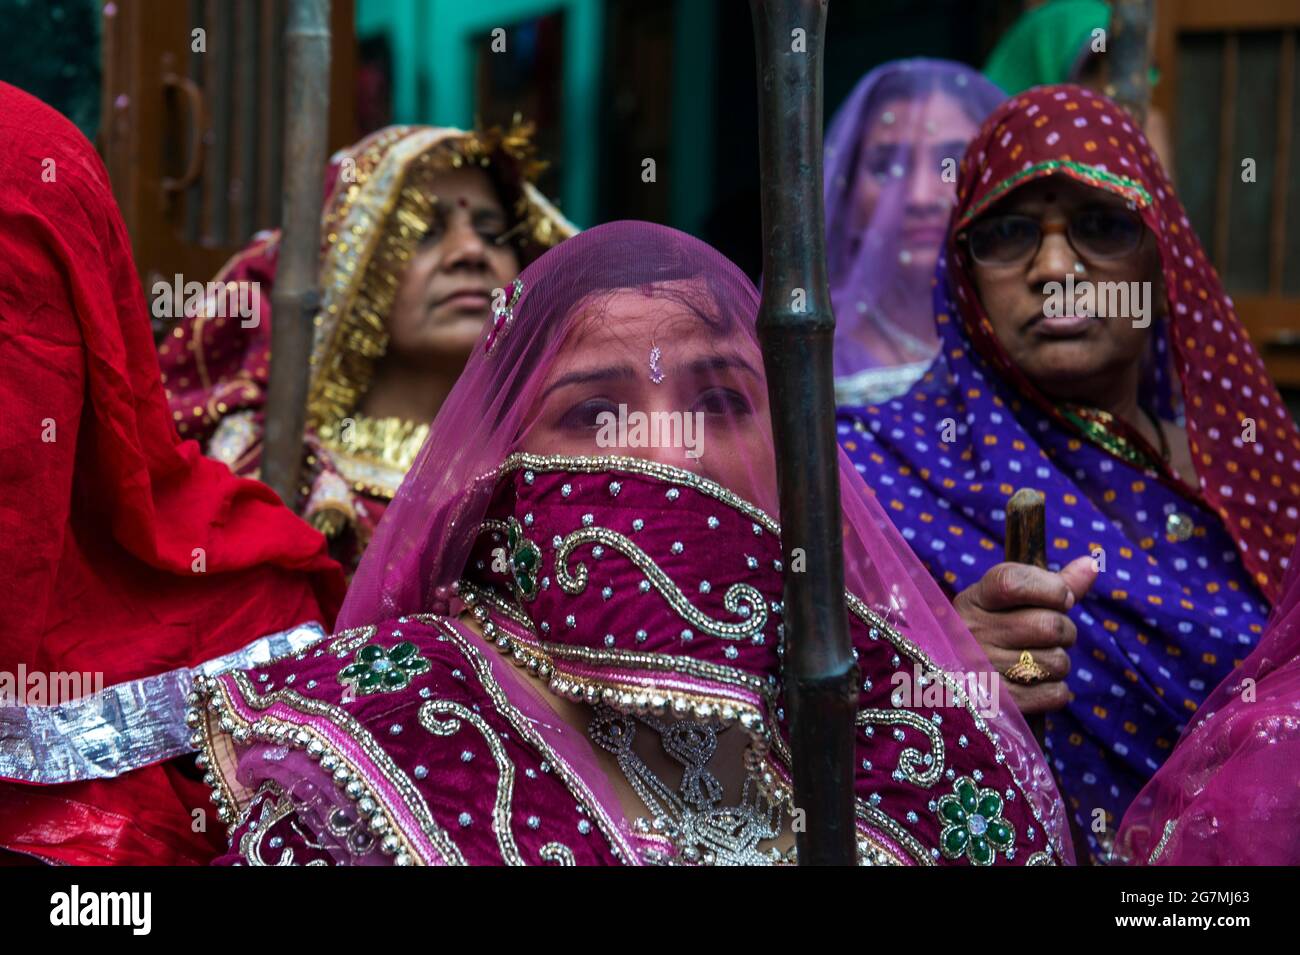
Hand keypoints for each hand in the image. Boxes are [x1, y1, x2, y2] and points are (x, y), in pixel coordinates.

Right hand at [953, 556, 1096, 714]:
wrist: (953, 679)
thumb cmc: (992, 631)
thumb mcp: (1008, 602)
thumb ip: (1051, 583)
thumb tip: (1092, 563)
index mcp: (973, 600)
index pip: (1013, 582)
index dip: (1051, 588)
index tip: (1061, 597)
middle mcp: (971, 633)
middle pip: (1048, 625)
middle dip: (1064, 630)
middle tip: (1052, 634)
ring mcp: (982, 670)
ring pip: (1057, 662)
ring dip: (1059, 662)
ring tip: (1038, 660)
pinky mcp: (998, 705)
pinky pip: (1054, 694)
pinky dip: (1055, 690)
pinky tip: (1036, 683)